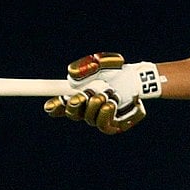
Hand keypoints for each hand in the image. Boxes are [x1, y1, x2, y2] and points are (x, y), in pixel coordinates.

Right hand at [43, 52, 164, 134]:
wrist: (139, 80)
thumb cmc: (117, 71)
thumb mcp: (100, 63)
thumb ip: (85, 66)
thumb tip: (72, 74)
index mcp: (79, 95)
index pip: (61, 105)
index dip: (54, 106)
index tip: (50, 104)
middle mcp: (87, 109)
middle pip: (72, 114)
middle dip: (75, 106)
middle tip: (81, 96)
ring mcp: (100, 118)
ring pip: (89, 119)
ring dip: (96, 105)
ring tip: (108, 94)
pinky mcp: (114, 126)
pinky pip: (104, 126)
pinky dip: (106, 114)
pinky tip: (113, 103)